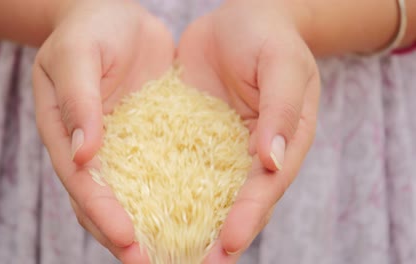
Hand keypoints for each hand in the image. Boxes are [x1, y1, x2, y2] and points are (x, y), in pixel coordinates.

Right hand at [32, 0, 173, 261]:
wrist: (113, 14)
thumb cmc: (89, 30)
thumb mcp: (77, 57)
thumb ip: (79, 103)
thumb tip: (84, 155)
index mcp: (68, 136)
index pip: (82, 184)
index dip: (101, 213)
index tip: (126, 239)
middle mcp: (96, 150)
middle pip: (106, 202)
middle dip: (126, 236)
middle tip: (150, 263)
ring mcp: (125, 146)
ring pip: (137, 194)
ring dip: (153, 225)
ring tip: (180, 252)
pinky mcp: (152, 136)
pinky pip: (164, 170)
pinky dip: (177, 194)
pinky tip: (201, 211)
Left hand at [177, 0, 319, 261]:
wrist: (242, 16)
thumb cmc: (270, 37)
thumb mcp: (284, 67)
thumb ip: (280, 111)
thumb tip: (270, 159)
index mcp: (280, 142)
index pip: (265, 188)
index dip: (249, 217)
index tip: (228, 244)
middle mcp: (249, 153)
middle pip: (234, 203)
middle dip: (215, 237)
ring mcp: (219, 146)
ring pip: (202, 192)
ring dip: (184, 222)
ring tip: (160, 252)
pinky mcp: (191, 134)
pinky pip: (176, 164)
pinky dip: (161, 187)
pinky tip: (139, 206)